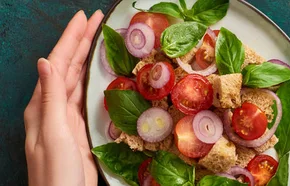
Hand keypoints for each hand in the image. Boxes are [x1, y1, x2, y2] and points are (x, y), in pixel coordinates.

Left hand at [23, 10, 103, 185]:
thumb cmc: (56, 174)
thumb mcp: (54, 133)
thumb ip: (50, 98)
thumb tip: (44, 62)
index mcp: (42, 106)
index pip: (57, 64)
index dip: (70, 40)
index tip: (84, 18)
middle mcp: (51, 109)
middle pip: (66, 67)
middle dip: (79, 42)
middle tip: (94, 20)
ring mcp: (64, 119)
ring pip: (75, 80)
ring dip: (84, 57)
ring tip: (95, 38)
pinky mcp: (77, 130)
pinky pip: (83, 96)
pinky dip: (90, 80)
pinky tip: (95, 74)